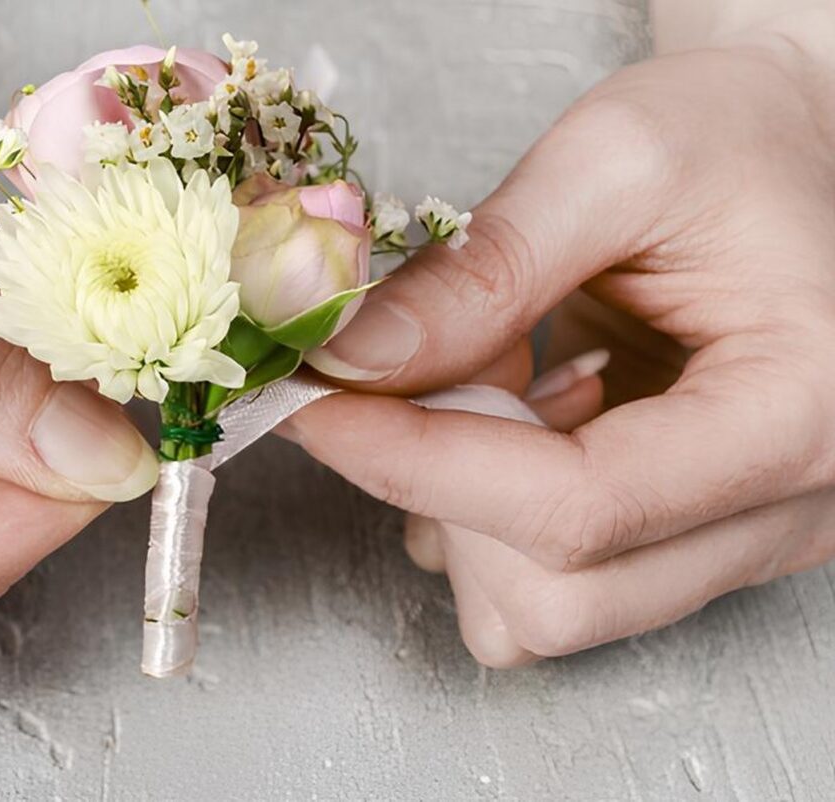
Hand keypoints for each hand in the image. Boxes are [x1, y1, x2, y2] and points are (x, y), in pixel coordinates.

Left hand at [285, 9, 834, 665]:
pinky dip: (487, 513)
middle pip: (556, 598)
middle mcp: (787, 513)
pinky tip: (518, 412)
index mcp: (799, 416)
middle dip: (439, 489)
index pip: (576, 508)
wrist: (795, 151)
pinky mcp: (690, 540)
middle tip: (417, 372)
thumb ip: (484, 267)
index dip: (415, 464)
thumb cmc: (738, 138)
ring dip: (463, 507)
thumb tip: (351, 360)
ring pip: (545, 612)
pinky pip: (551, 585)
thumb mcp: (617, 159)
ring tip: (495, 376)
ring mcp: (740, 541)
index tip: (313, 406)